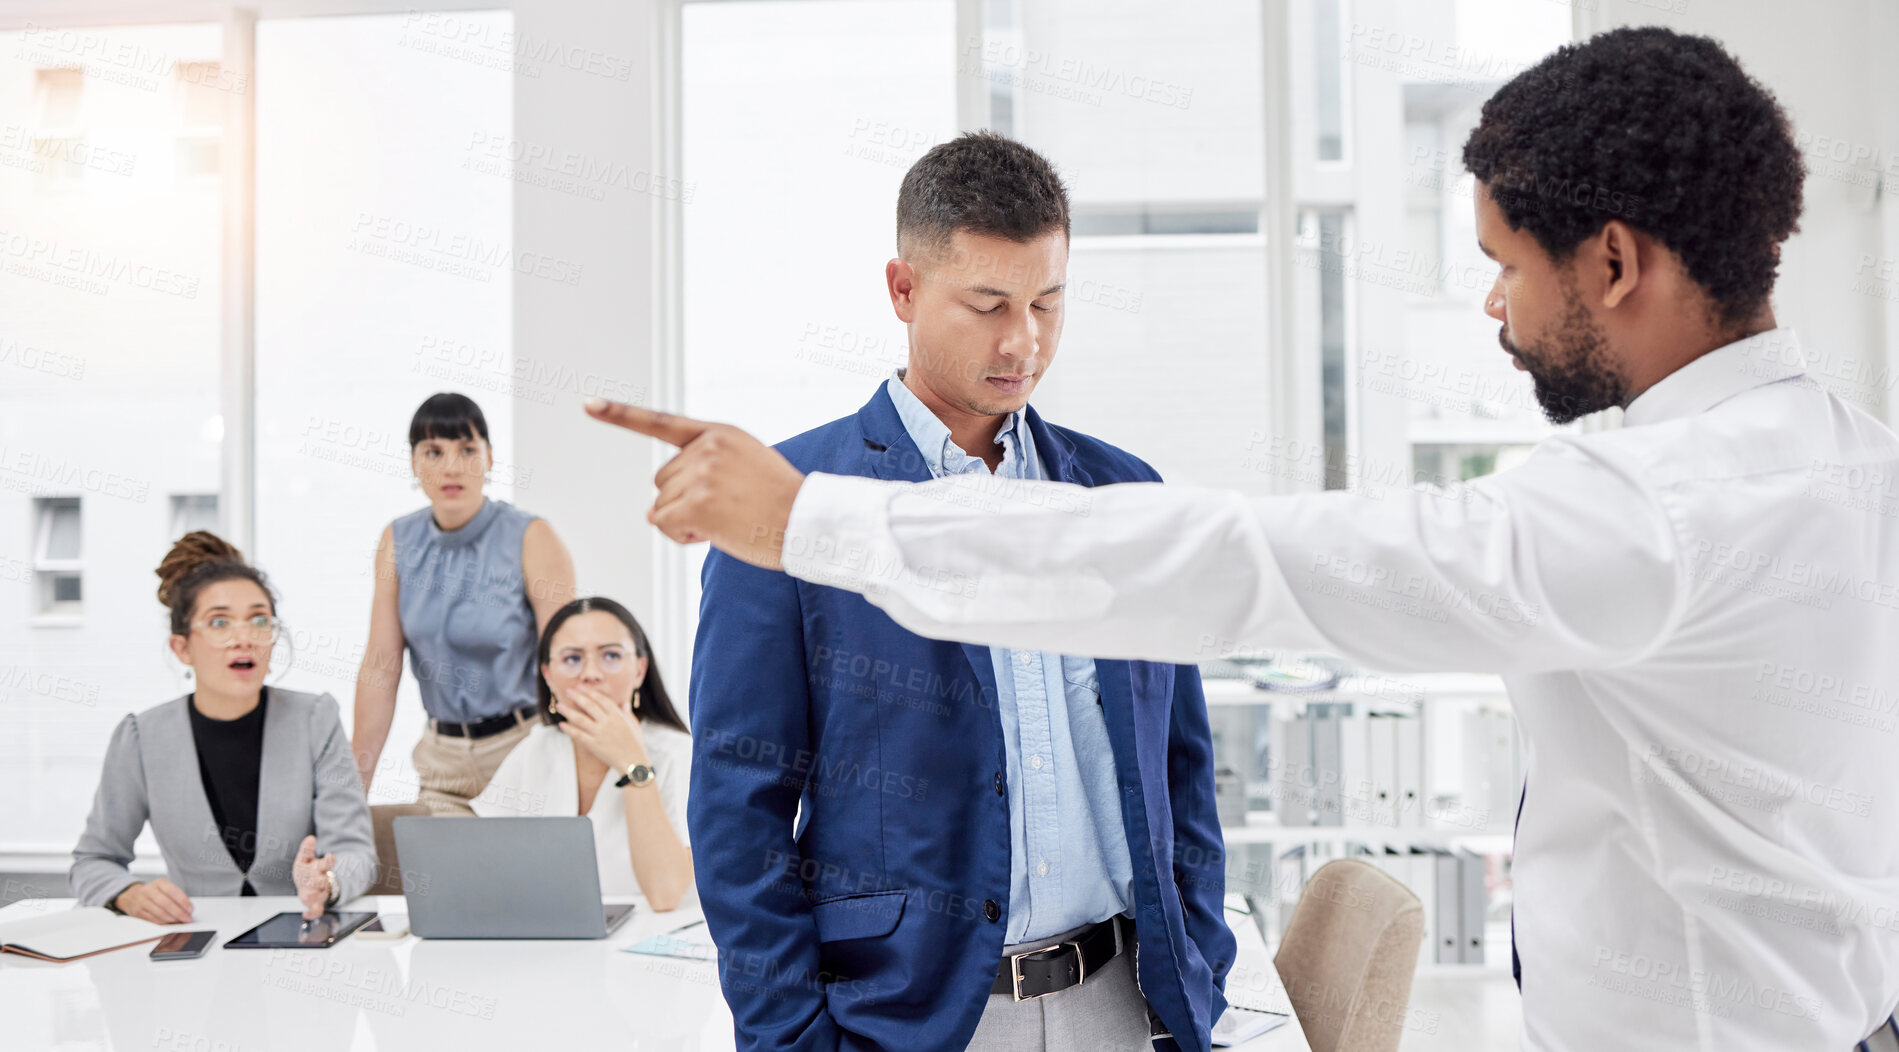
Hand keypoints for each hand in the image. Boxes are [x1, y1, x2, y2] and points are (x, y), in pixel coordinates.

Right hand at [113, 878, 192, 924]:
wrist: (132, 896)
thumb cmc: (154, 893)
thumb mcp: (165, 888)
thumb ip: (176, 896)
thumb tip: (188, 909)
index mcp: (158, 882)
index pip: (172, 891)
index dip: (183, 901)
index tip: (191, 909)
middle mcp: (148, 891)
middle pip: (166, 904)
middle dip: (179, 913)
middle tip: (188, 919)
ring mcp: (141, 902)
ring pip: (159, 914)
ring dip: (172, 920)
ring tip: (181, 922)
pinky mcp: (138, 913)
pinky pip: (153, 920)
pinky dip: (164, 923)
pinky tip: (170, 923)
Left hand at [292, 835, 336, 919]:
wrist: (310, 885)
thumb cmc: (307, 871)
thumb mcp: (305, 858)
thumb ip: (307, 849)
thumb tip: (310, 838)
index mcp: (320, 868)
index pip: (328, 864)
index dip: (329, 860)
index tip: (330, 856)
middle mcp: (322, 881)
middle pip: (324, 882)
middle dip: (319, 882)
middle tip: (311, 881)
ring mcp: (320, 893)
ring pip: (320, 896)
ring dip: (314, 896)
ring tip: (306, 897)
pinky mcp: (316, 904)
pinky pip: (317, 910)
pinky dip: (312, 914)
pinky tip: (305, 915)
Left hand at [554, 682, 647, 773]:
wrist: (634, 762)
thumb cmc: (636, 744)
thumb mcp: (634, 725)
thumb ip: (627, 713)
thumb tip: (625, 703)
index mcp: (618, 716)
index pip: (602, 700)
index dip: (590, 692)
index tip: (581, 687)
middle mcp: (608, 722)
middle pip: (589, 706)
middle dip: (577, 697)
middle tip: (568, 691)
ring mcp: (600, 733)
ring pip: (581, 719)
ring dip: (568, 711)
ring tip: (560, 705)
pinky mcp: (594, 745)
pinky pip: (579, 735)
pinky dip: (570, 729)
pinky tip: (562, 724)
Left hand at [584, 399, 804, 569]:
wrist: (808, 522)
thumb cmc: (781, 503)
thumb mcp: (748, 465)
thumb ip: (704, 470)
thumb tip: (652, 512)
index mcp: (719, 434)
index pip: (661, 423)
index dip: (620, 415)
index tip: (589, 404)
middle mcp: (707, 448)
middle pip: (662, 481)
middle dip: (684, 502)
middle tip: (726, 511)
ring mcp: (700, 474)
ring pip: (661, 505)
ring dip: (685, 522)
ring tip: (727, 522)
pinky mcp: (696, 502)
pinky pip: (664, 524)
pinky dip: (681, 536)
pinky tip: (713, 534)